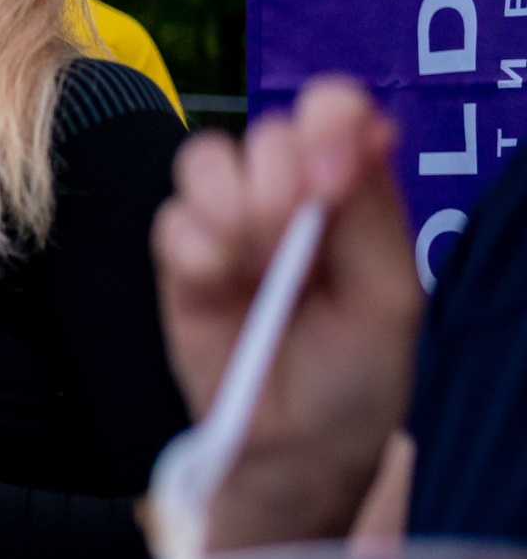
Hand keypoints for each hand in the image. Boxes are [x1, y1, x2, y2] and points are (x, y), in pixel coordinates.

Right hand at [152, 76, 421, 550]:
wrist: (295, 448)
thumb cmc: (355, 374)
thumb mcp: (389, 291)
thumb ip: (372, 208)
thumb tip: (364, 125)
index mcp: (347, 191)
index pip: (332, 110)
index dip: (326, 122)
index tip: (330, 180)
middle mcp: (284, 196)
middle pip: (266, 129)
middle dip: (281, 176)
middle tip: (293, 234)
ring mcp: (226, 226)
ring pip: (205, 158)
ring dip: (231, 205)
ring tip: (253, 263)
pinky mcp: (179, 262)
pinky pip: (169, 220)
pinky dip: (196, 247)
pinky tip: (218, 284)